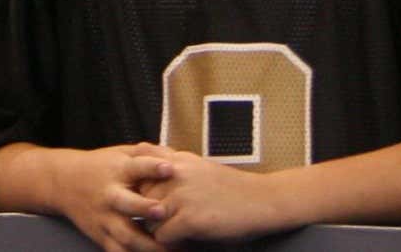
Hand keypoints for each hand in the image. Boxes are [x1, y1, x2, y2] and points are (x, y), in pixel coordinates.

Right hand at [41, 144, 173, 251]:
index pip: (135, 166)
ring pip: (125, 235)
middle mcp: (110, 195)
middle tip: (162, 211)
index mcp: (116, 171)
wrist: (63, 183)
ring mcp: (105, 218)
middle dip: (144, 208)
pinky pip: (118, 251)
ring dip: (147, 245)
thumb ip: (147, 154)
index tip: (169, 168)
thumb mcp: (119, 153)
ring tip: (171, 250)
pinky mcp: (101, 236)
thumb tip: (176, 156)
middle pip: (126, 203)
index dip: (152, 167)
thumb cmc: (100, 167)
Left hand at [135, 150, 293, 243]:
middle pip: (139, 197)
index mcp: (175, 160)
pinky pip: (162, 236)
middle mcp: (174, 174)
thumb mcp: (197, 165)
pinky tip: (184, 241)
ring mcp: (181, 196)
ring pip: (148, 219)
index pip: (137, 170)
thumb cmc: (231, 187)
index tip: (147, 200)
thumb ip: (171, 162)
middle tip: (161, 222)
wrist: (264, 200)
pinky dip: (170, 243)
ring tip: (172, 234)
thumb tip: (143, 157)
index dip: (141, 189)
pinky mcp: (189, 219)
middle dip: (147, 211)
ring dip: (158, 229)